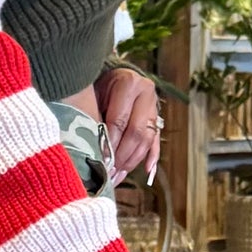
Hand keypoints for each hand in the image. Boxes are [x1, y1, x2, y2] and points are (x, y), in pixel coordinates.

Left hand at [95, 66, 161, 185]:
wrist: (112, 76)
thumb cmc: (98, 87)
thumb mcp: (93, 96)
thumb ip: (96, 119)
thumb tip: (96, 152)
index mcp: (128, 84)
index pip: (120, 121)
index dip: (111, 144)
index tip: (102, 162)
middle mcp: (146, 94)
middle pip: (136, 132)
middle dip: (123, 156)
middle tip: (111, 172)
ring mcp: (154, 106)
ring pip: (147, 139)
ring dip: (133, 160)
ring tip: (119, 175)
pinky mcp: (157, 118)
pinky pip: (156, 140)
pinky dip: (152, 157)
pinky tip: (147, 170)